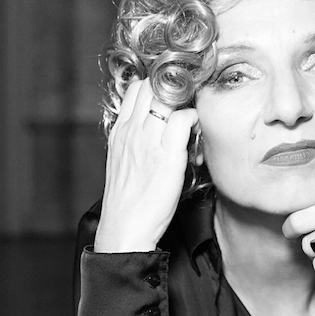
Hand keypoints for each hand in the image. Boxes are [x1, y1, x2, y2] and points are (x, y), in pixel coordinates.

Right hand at [94, 79, 196, 252]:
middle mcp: (132, 131)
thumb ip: (133, 140)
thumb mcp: (121, 162)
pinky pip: (183, 120)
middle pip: (152, 87)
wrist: (125, 228)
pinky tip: (194, 139)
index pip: (137, 89)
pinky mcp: (168, 156)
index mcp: (120, 131)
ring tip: (190, 126)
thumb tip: (150, 129)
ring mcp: (149, 142)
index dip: (157, 89)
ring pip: (168, 98)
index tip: (170, 102)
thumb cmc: (127, 201)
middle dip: (172, 91)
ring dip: (185, 105)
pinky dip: (193, 122)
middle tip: (184, 110)